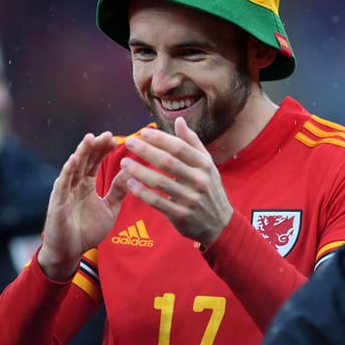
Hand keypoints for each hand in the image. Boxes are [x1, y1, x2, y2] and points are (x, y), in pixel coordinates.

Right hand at [38, 132, 128, 279]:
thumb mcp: (109, 208)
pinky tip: (74, 159)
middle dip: (95, 146)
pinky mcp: (57, 202)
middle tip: (108, 134)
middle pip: (85, 160)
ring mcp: (64, 192)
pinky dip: (68, 171)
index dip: (104, 150)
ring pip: (73, 168)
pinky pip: (62, 184)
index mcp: (86, 185)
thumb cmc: (87, 230)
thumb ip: (119, 190)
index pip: (95, 162)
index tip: (116, 140)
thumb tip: (132, 171)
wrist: (70, 252)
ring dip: (82, 152)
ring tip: (90, 138)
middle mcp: (74, 184)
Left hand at [120, 117, 232, 246]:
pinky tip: (129, 184)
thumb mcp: (207, 164)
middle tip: (129, 143)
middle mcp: (199, 180)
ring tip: (124, 163)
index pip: (180, 147)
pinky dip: (142, 192)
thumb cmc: (209, 189)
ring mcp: (190, 199)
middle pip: (168, 162)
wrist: (220, 224)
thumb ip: (192, 142)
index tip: (143, 132)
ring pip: (160, 181)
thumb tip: (179, 120)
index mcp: (205, 165)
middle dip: (146, 150)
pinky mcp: (181, 215)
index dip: (160, 139)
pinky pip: (157, 202)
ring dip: (139, 171)